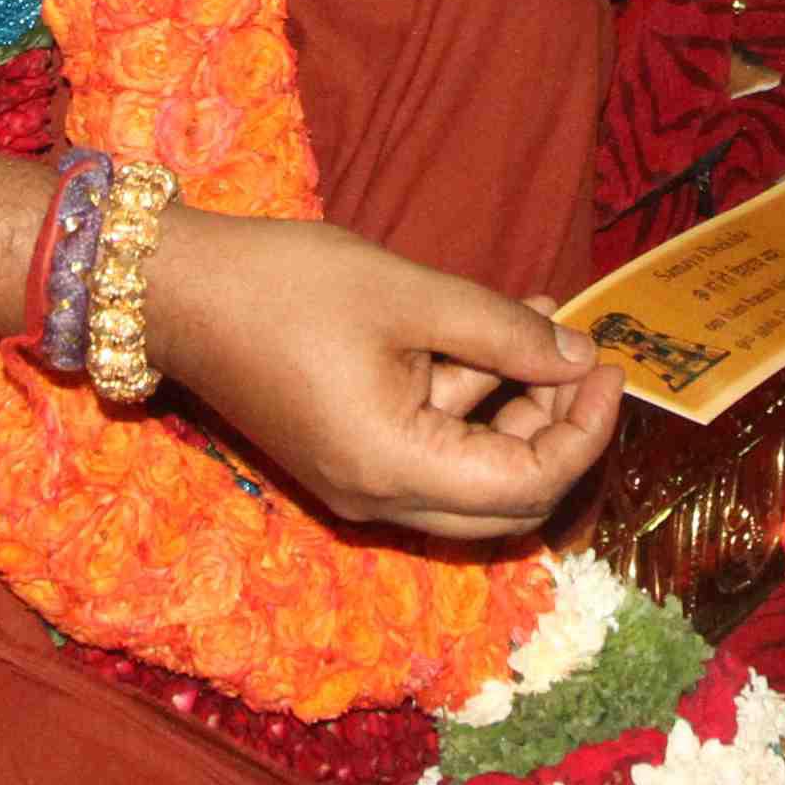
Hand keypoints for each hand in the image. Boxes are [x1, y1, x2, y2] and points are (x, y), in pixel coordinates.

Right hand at [151, 210, 623, 541]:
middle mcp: (380, 500)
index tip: (608, 366)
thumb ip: (506, 334)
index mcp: (395, 469)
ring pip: (471, 471)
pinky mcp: (346, 455)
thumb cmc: (288, 285)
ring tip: (540, 315)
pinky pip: (430, 446)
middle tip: (583, 357)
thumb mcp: (412, 295)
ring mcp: (360, 483)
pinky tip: (492, 326)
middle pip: (506, 499)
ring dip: (514, 404)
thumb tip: (579, 359)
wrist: (176, 290)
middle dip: (557, 429)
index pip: (528, 486)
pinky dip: (469, 398)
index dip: (584, 431)